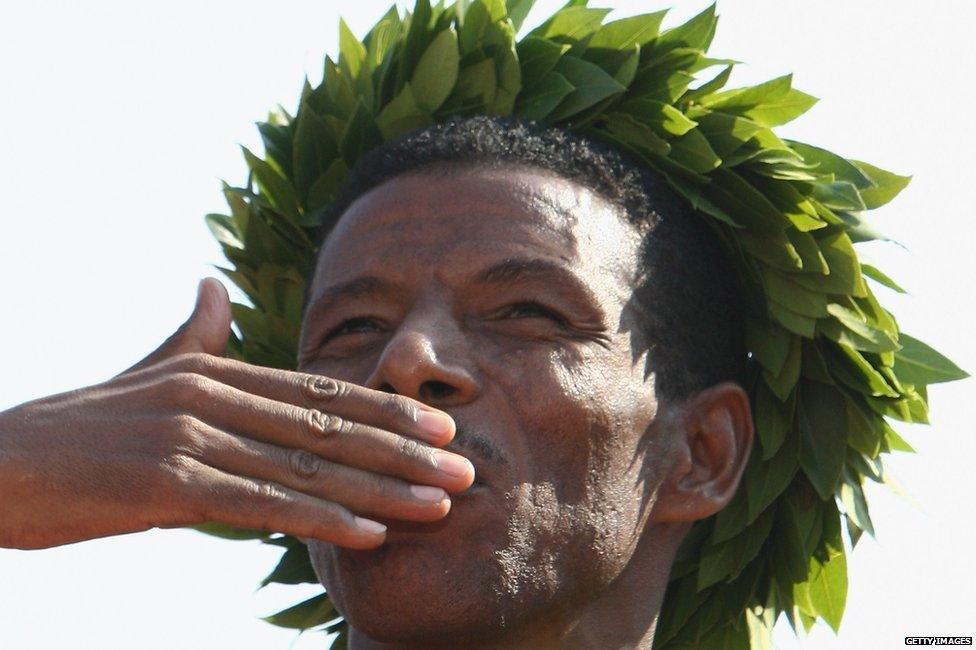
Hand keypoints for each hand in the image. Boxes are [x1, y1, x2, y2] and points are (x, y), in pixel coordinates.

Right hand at [0, 279, 472, 549]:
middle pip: (329, 428)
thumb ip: (193, 336)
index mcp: (217, 373)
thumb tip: (215, 285)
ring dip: (382, 489)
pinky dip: (320, 520)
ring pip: (306, 468)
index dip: (386, 409)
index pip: (320, 392)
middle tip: (467, 467)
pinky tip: (370, 535)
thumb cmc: (77, 427)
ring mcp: (192, 439)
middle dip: (405, 450)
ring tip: (440, 504)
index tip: (441, 424)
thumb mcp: (146, 373)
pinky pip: (260, 506)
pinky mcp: (167, 486)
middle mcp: (213, 397)